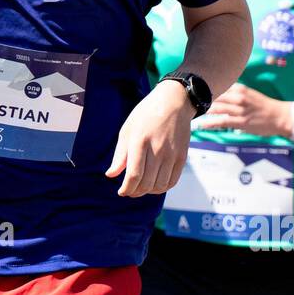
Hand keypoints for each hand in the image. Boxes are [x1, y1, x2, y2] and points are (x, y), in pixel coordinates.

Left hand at [106, 79, 193, 197]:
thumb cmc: (146, 115)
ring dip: (148, 192)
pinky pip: (172, 181)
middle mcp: (157, 149)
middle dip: (135, 192)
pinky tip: (154, 184)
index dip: (126, 188)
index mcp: (140, 141)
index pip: (134, 175)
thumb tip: (111, 175)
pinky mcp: (182, 157)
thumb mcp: (127, 130)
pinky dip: (162, 188)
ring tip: (141, 188)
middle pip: (146, 183)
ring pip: (159, 185)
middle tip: (130, 191)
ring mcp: (172, 154)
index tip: (122, 191)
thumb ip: (120, 155)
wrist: (174, 102)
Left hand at [196, 84, 289, 136]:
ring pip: (215, 108)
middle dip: (198, 97)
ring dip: (201, 110)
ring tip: (188, 112)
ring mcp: (240, 109)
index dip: (201, 87)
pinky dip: (210, 123)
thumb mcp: (248, 94)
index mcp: (239, 88)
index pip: (216, 84)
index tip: (188, 89)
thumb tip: (215, 93)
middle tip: (183, 100)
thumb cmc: (263, 106)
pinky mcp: (242, 121)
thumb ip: (233, 93)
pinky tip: (200, 125)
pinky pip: (222, 122)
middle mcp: (238, 96)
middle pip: (213, 95)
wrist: (281, 116)